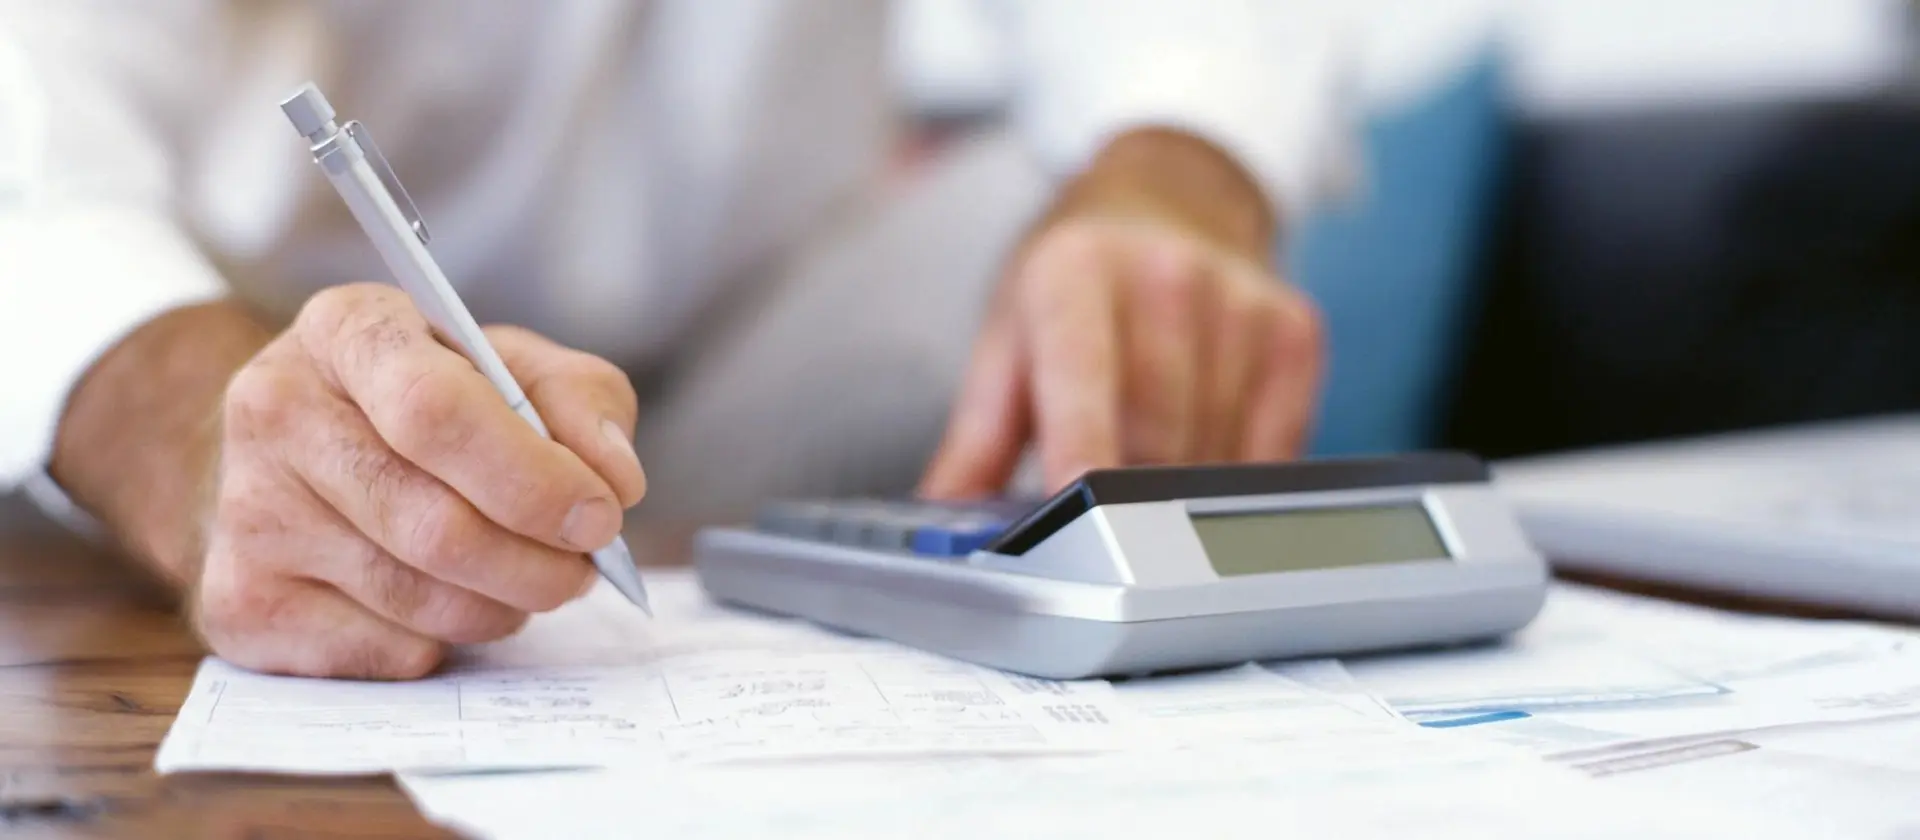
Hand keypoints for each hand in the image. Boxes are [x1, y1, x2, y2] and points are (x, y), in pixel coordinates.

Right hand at [190, 284, 645, 678]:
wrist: (293, 455)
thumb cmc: (423, 404)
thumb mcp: (512, 366)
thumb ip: (581, 401)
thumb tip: (615, 481)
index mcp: (347, 330)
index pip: (437, 411)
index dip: (533, 478)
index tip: (600, 515)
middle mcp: (275, 410)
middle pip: (433, 522)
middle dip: (536, 562)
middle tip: (583, 569)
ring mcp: (246, 511)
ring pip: (414, 598)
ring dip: (501, 606)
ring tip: (524, 580)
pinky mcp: (241, 602)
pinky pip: (383, 652)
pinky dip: (443, 642)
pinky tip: (446, 602)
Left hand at [920, 128, 1324, 496]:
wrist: (1165, 203)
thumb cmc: (1075, 286)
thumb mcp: (1007, 340)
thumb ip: (975, 440)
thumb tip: (943, 522)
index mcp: (1074, 273)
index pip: (1082, 379)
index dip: (1081, 448)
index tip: (1075, 506)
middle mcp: (1165, 277)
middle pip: (1154, 437)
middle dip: (1124, 497)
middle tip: (1098, 511)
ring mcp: (1240, 303)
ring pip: (1213, 457)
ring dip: (1179, 489)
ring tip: (1147, 453)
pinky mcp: (1295, 332)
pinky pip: (1273, 453)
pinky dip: (1235, 476)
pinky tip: (1205, 445)